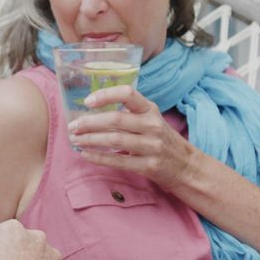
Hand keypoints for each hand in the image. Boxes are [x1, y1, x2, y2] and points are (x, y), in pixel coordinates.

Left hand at [67, 85, 199, 190]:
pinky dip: (99, 158)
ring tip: (75, 140)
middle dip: (89, 122)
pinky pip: (119, 161)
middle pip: (116, 119)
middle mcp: (152, 125)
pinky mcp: (149, 166)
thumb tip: (92, 110)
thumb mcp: (151, 119)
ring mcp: (152, 146)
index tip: (87, 101)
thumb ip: (129, 113)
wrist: (186, 166)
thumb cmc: (161, 139)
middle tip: (72, 126)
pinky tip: (85, 155)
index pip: (127, 93)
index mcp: (150, 110)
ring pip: (115, 140)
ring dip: (91, 140)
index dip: (105, 95)